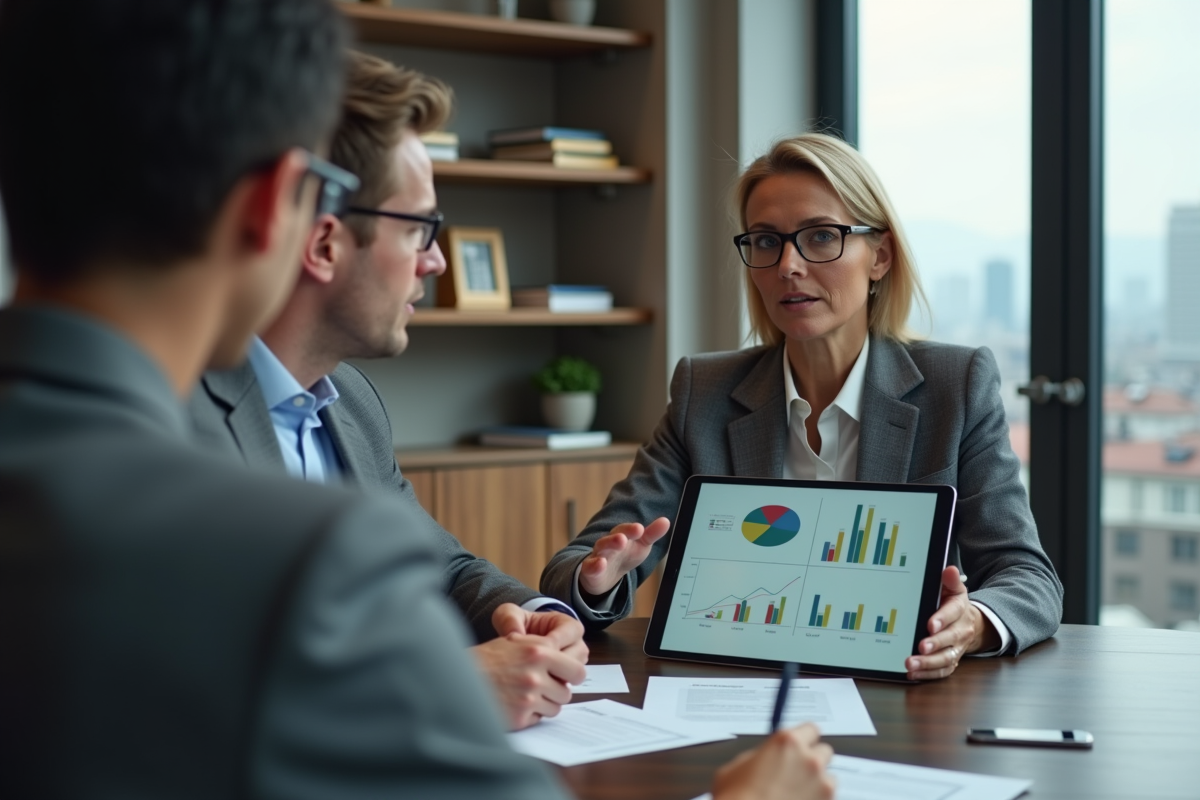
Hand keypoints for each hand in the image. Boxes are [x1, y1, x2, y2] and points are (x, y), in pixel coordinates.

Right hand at [472, 604, 588, 730]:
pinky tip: (514, 704)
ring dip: (544, 704)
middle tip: (545, 688)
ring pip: (555, 708)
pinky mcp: (520, 717)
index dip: (572, 675)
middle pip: (567, 692)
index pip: (577, 669)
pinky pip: (538, 719)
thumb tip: (567, 658)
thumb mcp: (515, 642)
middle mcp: (536, 674)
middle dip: (558, 691)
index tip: (567, 677)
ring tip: (524, 694)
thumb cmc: (486, 659)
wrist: (457, 680)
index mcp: (538, 651)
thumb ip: (542, 648)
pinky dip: (530, 714)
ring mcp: (528, 697)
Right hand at [578, 517, 671, 596]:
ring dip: (608, 545)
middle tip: (623, 538)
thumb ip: (652, 534)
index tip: (639, 529)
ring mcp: (598, 555)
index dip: (631, 529)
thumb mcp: (641, 545)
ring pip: (601, 549)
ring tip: (617, 544)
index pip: (625, 530)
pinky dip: (594, 565)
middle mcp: (608, 543)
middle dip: (617, 537)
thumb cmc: (625, 556)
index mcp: (621, 535)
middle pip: (611, 538)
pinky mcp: (590, 570)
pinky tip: (600, 564)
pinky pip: (590, 567)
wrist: (606, 575)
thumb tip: (665, 521)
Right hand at [712, 723, 835, 799]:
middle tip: (796, 772)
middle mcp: (809, 760)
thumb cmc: (737, 798)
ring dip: (817, 783)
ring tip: (797, 794)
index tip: (800, 745)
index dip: (804, 738)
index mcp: (787, 742)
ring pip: (829, 778)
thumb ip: (759, 757)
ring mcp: (821, 785)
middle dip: (812, 760)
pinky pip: (827, 799)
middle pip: (824, 751)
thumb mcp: (737, 767)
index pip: (810, 729)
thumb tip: (765, 760)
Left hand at [905, 566, 997, 679]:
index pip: (952, 614)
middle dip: (935, 644)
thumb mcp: (954, 589)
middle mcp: (960, 631)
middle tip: (921, 647)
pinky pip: (942, 670)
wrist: (970, 624)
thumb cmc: (954, 604)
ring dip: (928, 663)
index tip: (931, 624)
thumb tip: (948, 569)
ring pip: (945, 658)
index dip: (942, 619)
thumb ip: (950, 580)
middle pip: (949, 639)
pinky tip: (913, 673)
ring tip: (911, 664)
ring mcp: (955, 648)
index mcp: (959, 610)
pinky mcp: (950, 661)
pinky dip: (928, 674)